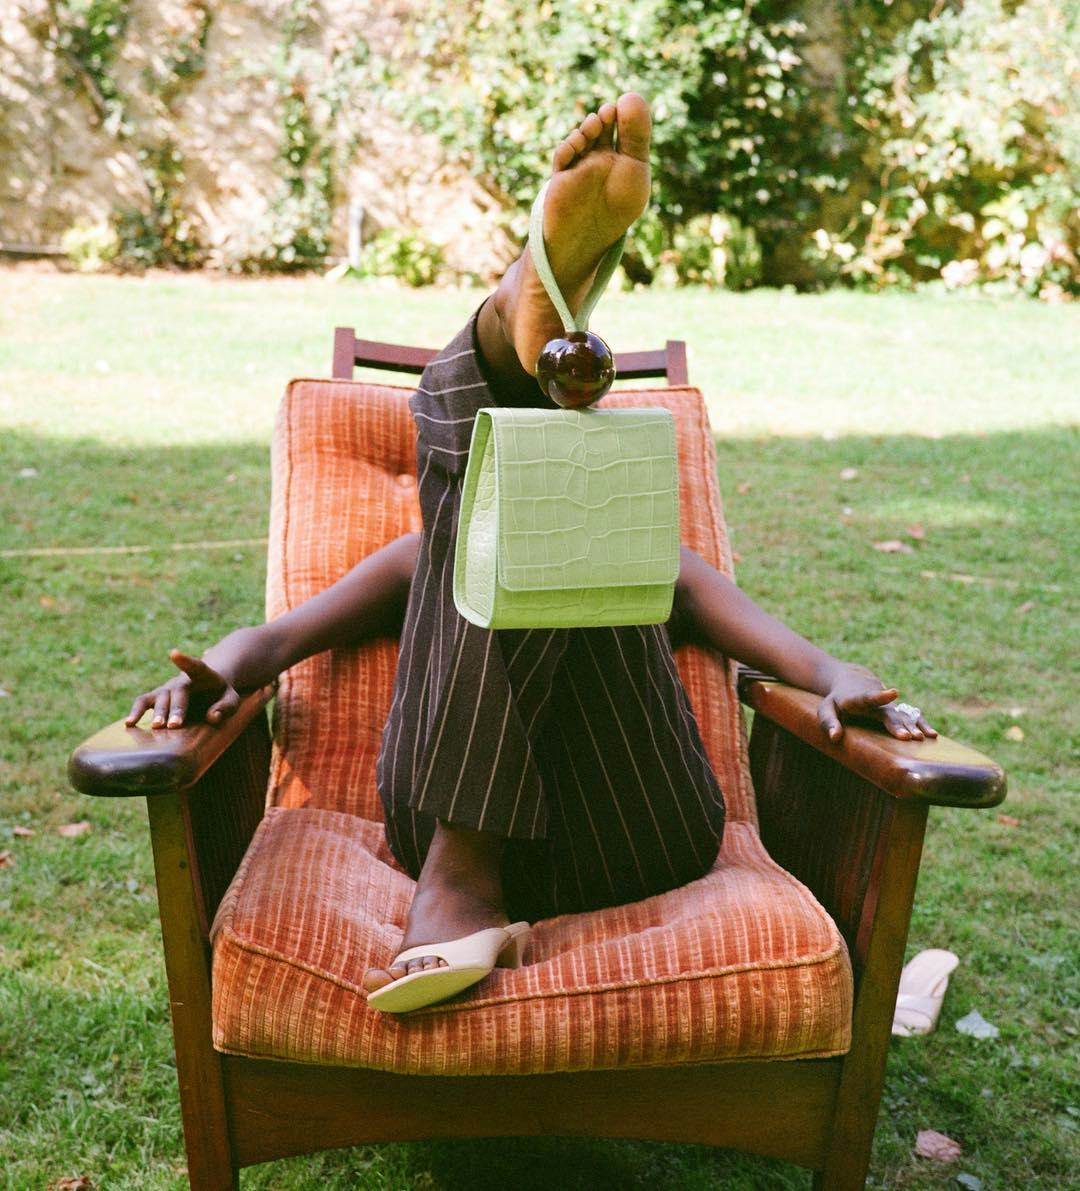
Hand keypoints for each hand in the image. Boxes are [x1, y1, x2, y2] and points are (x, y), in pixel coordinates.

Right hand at [124, 649, 240, 728]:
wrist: (207, 689)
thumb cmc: (220, 695)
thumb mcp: (231, 699)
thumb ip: (226, 706)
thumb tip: (213, 717)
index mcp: (202, 675)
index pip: (195, 666)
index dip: (185, 660)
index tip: (173, 653)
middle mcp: (181, 680)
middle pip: (178, 692)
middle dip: (176, 709)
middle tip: (174, 725)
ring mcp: (167, 689)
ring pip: (159, 698)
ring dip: (157, 712)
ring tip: (157, 727)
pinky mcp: (156, 698)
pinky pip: (143, 702)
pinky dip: (135, 711)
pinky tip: (129, 723)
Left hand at [817, 665, 937, 742]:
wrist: (853, 681)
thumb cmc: (837, 701)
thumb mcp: (826, 709)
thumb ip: (828, 722)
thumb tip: (834, 738)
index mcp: (857, 699)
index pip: (868, 697)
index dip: (880, 696)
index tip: (893, 692)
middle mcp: (877, 702)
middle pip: (888, 713)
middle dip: (898, 724)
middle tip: (907, 737)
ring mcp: (889, 706)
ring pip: (903, 715)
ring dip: (913, 726)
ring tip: (924, 737)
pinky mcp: (896, 710)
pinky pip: (911, 717)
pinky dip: (921, 724)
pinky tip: (933, 736)